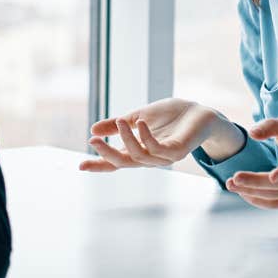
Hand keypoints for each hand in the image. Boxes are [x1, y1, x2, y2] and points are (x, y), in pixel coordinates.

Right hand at [78, 98, 243, 170]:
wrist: (197, 110)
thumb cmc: (168, 115)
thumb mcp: (137, 116)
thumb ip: (117, 124)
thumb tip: (93, 129)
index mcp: (138, 150)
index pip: (116, 161)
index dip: (99, 165)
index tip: (80, 166)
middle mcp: (149, 158)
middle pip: (124, 163)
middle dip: (107, 155)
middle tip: (93, 141)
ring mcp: (163, 157)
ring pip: (139, 156)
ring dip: (127, 139)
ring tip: (120, 121)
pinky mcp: (177, 151)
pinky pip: (158, 150)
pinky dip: (147, 137)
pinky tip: (139, 124)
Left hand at [224, 118, 277, 208]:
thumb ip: (271, 126)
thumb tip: (252, 133)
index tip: (272, 177)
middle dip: (255, 182)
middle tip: (233, 179)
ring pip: (275, 196)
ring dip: (252, 192)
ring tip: (231, 185)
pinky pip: (276, 204)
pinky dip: (259, 201)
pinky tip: (243, 193)